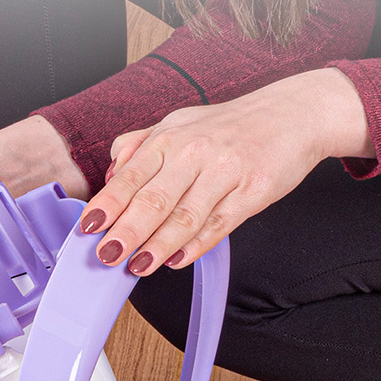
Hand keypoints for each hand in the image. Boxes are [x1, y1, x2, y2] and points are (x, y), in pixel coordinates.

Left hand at [77, 68, 372, 272]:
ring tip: (137, 266)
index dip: (108, 204)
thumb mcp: (181, 123)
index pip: (130, 175)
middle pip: (154, 198)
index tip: (88, 227)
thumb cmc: (232, 125)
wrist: (292, 115)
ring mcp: (224, 173)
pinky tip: (177, 260)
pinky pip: (219, 224)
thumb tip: (110, 173)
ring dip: (158, 245)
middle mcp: (195, 153)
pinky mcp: (251, 192)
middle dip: (127, 230)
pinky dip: (196, 245)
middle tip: (107, 255)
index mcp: (171, 137)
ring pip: (185, 216)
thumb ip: (142, 146)